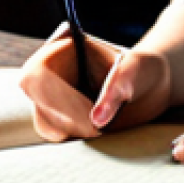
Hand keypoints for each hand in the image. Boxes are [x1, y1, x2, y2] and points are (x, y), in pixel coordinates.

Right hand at [18, 23, 171, 141]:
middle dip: (65, 118)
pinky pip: (53, 132)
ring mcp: (50, 93)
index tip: (86, 115)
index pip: (37, 73)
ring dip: (70, 130)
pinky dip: (72, 136)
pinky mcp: (58, 115)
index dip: (53, 97)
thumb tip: (96, 121)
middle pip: (36, 100)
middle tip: (97, 130)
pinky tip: (96, 130)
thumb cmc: (140, 69)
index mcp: (63, 46)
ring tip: (101, 128)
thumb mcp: (134, 70)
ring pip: (43, 121)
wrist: (147, 84)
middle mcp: (50, 69)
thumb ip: (117, 89)